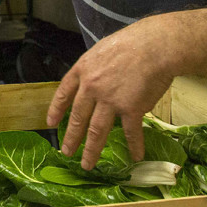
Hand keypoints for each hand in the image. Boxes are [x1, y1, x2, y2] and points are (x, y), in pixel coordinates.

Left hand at [46, 17, 175, 169]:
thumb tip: (92, 77)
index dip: (56, 110)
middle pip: (77, 118)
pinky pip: (131, 132)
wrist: (157, 45)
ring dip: (92, 150)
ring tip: (87, 164)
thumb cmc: (133, 42)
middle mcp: (91, 88)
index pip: (63, 94)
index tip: (50, 123)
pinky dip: (134, 146)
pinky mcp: (131, 108)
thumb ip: (94, 67)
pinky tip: (135, 157)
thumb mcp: (101, 50)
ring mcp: (110, 100)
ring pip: (96, 130)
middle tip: (66, 152)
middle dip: (71, 138)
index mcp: (82, 71)